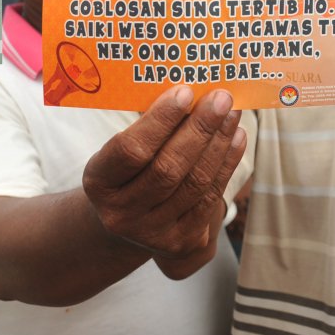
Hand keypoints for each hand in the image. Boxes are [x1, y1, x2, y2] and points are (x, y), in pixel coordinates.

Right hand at [83, 86, 246, 260]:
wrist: (127, 220)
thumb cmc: (128, 170)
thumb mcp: (122, 150)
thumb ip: (150, 127)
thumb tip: (193, 92)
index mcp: (98, 182)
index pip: (130, 149)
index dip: (160, 121)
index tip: (185, 92)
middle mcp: (120, 213)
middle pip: (167, 168)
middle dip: (199, 129)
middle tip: (221, 98)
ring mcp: (150, 233)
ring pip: (194, 183)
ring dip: (219, 144)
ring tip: (232, 114)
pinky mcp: (179, 242)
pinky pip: (209, 199)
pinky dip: (227, 165)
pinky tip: (236, 138)